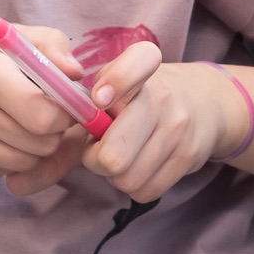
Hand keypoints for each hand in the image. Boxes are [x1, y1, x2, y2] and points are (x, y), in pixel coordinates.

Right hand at [0, 21, 86, 180]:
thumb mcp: (5, 35)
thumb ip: (48, 45)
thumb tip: (76, 74)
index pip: (44, 115)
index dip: (65, 113)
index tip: (63, 103)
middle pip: (40, 144)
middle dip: (53, 132)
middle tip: (44, 114)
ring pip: (24, 162)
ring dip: (33, 146)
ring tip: (21, 122)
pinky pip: (0, 169)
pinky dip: (9, 155)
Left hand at [80, 50, 243, 203]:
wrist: (206, 104)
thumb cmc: (143, 97)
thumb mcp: (116, 84)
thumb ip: (84, 102)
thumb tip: (47, 152)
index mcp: (141, 68)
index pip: (139, 62)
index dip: (117, 81)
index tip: (99, 99)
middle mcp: (163, 98)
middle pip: (113, 155)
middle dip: (95, 159)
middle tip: (98, 149)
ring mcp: (179, 130)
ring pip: (126, 179)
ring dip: (115, 175)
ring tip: (123, 156)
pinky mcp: (188, 157)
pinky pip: (145, 192)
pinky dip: (135, 186)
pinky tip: (139, 167)